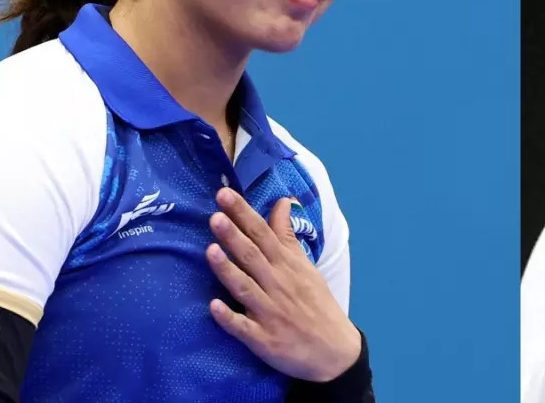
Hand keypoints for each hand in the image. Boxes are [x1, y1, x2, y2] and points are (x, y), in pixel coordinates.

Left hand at [207, 189, 360, 381]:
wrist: (333, 350)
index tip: (224, 194)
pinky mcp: (264, 339)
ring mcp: (269, 313)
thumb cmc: (316, 303)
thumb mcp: (305, 266)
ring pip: (245, 287)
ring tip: (210, 250)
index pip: (262, 234)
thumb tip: (282, 201)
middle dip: (233, 236)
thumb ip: (287, 235)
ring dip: (228, 270)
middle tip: (214, 216)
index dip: (243, 214)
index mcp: (287, 266)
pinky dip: (229, 318)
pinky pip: (243, 327)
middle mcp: (277, 285)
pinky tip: (214, 306)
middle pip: (252, 256)